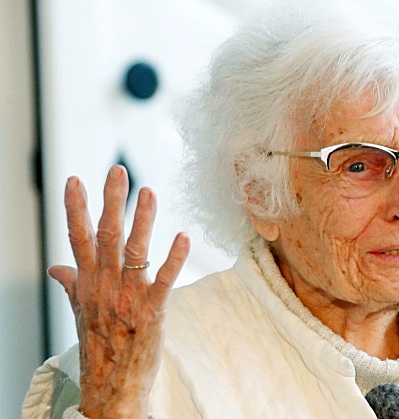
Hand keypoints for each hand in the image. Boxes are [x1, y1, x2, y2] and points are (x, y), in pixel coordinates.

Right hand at [48, 165, 189, 417]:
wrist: (112, 386)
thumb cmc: (101, 345)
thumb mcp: (81, 311)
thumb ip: (72, 284)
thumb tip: (57, 266)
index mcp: (88, 283)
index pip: (79, 238)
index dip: (77, 208)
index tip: (75, 179)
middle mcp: (104, 286)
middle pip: (106, 236)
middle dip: (112, 201)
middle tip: (118, 170)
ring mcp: (128, 298)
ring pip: (134, 251)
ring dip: (142, 220)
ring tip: (149, 192)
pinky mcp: (152, 312)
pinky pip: (164, 280)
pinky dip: (174, 259)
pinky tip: (183, 237)